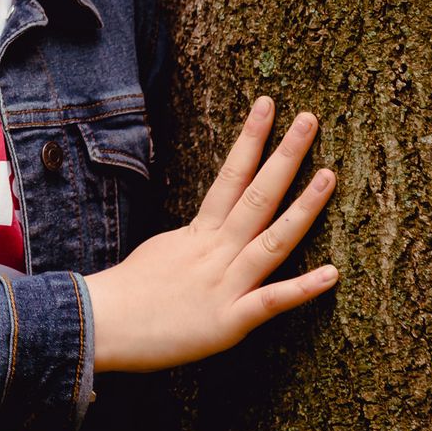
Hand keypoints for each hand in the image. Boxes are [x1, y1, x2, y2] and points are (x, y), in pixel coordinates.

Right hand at [83, 96, 338, 371]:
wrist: (99, 324)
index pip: (230, 176)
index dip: (251, 140)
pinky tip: (332, 273)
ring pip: (271, 241)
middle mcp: (215, 251)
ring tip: (330, 175)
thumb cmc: (126, 292)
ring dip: (303, 208)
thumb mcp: (161, 252)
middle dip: (284, 156)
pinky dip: (302, 289)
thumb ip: (192, 241)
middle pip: (256, 196)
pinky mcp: (228, 322)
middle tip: (308, 119)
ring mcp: (223, 284)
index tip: (267, 106)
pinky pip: (270, 302)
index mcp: (198, 233)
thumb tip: (208, 230)